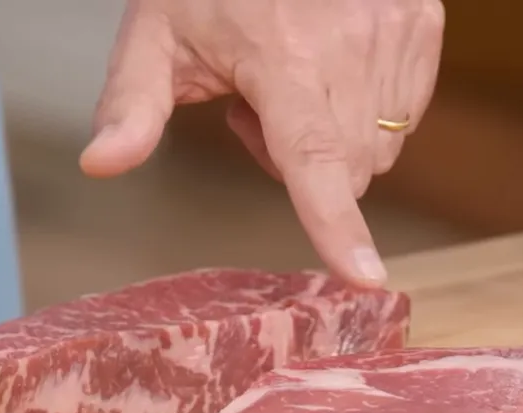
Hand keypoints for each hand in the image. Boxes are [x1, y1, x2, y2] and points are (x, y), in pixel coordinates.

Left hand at [80, 0, 445, 287]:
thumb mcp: (156, 35)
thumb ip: (130, 105)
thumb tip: (100, 164)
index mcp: (282, 56)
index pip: (313, 160)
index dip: (337, 224)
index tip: (367, 277)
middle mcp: (351, 43)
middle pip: (348, 170)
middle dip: (304, 163)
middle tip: (257, 105)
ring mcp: (396, 29)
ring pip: (380, 148)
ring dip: (337, 138)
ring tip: (296, 77)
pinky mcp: (422, 21)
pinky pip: (406, 113)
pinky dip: (368, 109)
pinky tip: (331, 66)